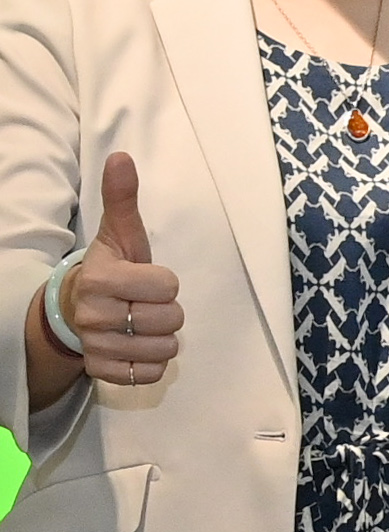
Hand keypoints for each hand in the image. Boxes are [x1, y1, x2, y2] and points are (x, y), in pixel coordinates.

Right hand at [46, 152, 181, 391]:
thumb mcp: (119, 234)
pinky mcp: (102, 370)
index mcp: (101, 278)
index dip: (165, 282)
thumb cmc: (111, 270)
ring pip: (164, 349)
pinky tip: (138, 348)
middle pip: (170, 319)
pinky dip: (153, 365)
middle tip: (146, 304)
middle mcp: (94, 314)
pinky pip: (149, 375)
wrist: (76, 309)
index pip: (167, 285)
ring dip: (163, 339)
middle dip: (168, 312)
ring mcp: (97, 345)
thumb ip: (122, 199)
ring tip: (143, 326)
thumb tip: (122, 157)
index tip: (146, 279)